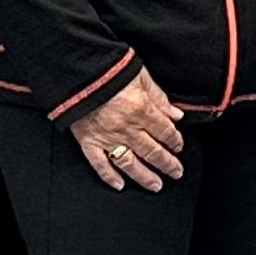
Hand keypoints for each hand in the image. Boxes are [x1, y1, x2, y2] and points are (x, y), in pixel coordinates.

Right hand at [73, 70, 188, 192]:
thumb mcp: (140, 75)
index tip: (178, 145)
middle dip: (167, 164)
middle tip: (176, 172)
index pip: (165, 132)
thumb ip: (159, 97)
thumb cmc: (108, 69)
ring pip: (130, 163)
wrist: (77, 71)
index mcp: (141, 110)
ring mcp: (107, 138)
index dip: (175, 140)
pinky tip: (119, 185)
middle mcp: (127, 128)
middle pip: (152, 152)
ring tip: (156, 185)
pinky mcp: (88, 141)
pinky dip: (109, 176)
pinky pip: (99, 164)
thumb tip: (176, 114)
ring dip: (145, 177)